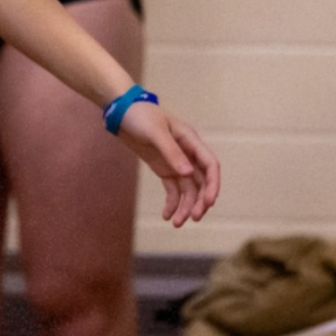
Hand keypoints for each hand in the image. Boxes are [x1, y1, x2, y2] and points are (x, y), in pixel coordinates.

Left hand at [115, 101, 220, 226]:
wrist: (122, 113)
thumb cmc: (141, 116)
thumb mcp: (156, 132)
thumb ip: (172, 152)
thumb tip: (188, 173)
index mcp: (191, 141)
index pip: (210, 165)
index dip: (213, 184)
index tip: (208, 202)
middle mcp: (188, 154)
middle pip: (202, 181)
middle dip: (200, 201)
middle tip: (194, 218)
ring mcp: (176, 163)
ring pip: (188, 189)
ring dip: (186, 206)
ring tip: (176, 223)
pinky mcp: (164, 169)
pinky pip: (173, 190)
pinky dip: (172, 203)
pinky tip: (166, 216)